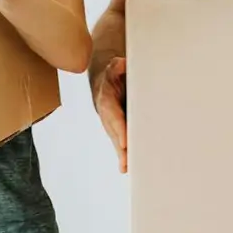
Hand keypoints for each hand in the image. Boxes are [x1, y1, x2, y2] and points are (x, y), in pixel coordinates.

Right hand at [91, 57, 127, 172]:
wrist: (105, 82)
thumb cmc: (113, 75)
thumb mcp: (115, 66)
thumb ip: (118, 66)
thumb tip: (123, 64)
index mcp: (106, 99)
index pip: (113, 115)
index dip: (118, 128)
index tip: (124, 141)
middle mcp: (107, 114)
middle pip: (114, 132)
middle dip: (120, 146)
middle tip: (126, 160)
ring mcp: (110, 123)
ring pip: (116, 140)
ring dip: (121, 154)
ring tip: (126, 167)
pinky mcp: (117, 128)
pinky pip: (119, 142)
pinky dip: (122, 155)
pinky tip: (125, 167)